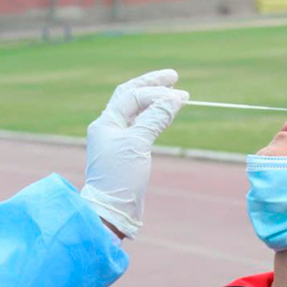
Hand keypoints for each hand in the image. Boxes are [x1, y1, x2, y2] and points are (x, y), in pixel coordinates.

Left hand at [81, 70, 188, 238]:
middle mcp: (108, 128)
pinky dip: (153, 118)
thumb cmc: (120, 177)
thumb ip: (156, 118)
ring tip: (173, 95)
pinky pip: (140, 127)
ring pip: (136, 112)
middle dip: (152, 86)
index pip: (132, 96)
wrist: (112, 210)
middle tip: (174, 77)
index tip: (181, 95)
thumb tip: (175, 97)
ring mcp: (117, 140)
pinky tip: (164, 115)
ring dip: (154, 102)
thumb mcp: (139, 144)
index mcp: (105, 122)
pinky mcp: (126, 153)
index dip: (156, 92)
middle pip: (130, 97)